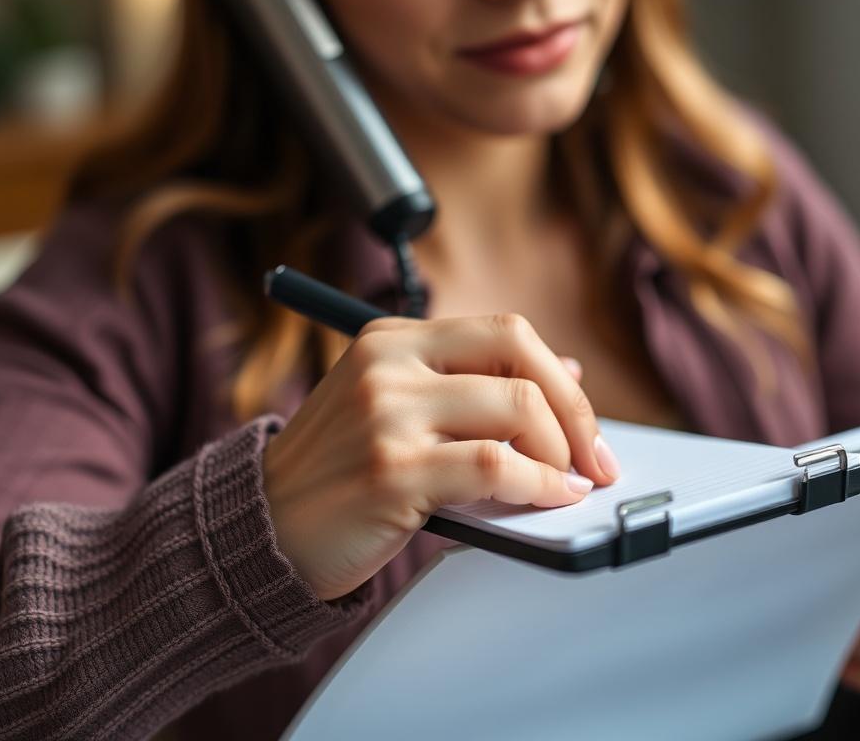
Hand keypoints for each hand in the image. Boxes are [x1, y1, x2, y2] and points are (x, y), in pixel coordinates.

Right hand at [261, 314, 619, 599]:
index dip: (558, 377)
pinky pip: (497, 468)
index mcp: (390, 339)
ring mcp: (387, 414)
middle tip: (595, 458)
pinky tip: (548, 500)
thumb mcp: (395, 406)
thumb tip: (565, 369)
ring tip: (565, 483)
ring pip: (518, 410)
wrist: (264, 528)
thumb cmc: (337, 472)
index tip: (585, 422)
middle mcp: (388, 364)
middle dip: (576, 412)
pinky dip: (539, 487)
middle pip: (519, 357)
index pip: (504, 331)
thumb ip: (469, 383)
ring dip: (560, 454)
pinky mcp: (393, 471)